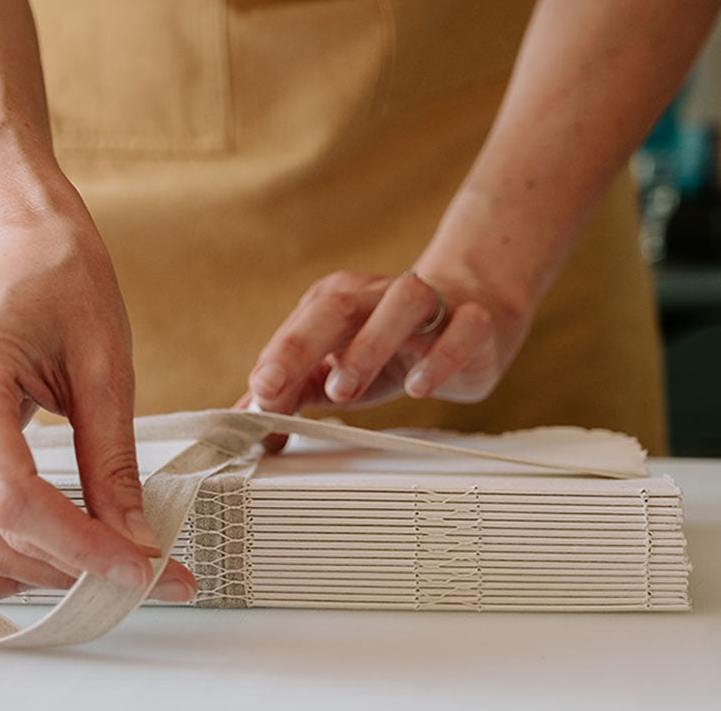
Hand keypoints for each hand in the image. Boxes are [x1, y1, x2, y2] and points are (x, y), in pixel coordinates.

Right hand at [0, 218, 196, 601]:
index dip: (81, 546)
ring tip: (105, 568)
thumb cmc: (61, 287)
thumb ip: (114, 462)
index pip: (16, 499)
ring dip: (40, 573)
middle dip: (75, 568)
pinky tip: (46, 561)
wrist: (21, 253)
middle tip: (148, 574)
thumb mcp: (105, 368)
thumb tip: (137, 538)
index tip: (141, 568)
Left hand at [243, 269, 530, 432]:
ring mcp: (429, 304)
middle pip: (336, 304)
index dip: (276, 357)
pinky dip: (441, 356)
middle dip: (301, 344)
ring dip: (368, 345)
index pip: (299, 325)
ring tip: (342, 392)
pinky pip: (462, 329)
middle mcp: (377, 295)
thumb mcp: (335, 368)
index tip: (258, 390)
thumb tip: (247, 425)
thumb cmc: (392, 343)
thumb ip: (291, 393)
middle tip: (278, 386)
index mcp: (336, 303)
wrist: (471, 313)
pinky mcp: (473, 322)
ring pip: (400, 304)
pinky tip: (418, 386)